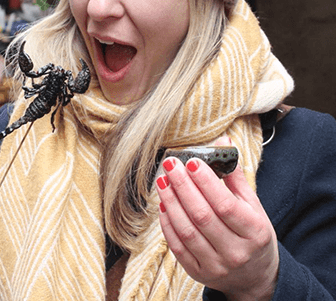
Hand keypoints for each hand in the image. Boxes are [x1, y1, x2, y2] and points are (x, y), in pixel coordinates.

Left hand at [156, 138, 278, 300]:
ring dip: (171, 202)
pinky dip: (168, 223)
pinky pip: (178, 247)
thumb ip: (236, 176)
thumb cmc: (253, 234)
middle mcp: (236, 252)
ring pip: (187, 231)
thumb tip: (223, 142)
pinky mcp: (199, 273)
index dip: (205, 182)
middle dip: (182, 186)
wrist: (256, 277)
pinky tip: (163, 203)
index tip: (191, 161)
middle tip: (170, 164)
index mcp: (254, 232)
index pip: (225, 204)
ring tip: (162, 180)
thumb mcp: (253, 206)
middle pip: (202, 216)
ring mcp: (216, 266)